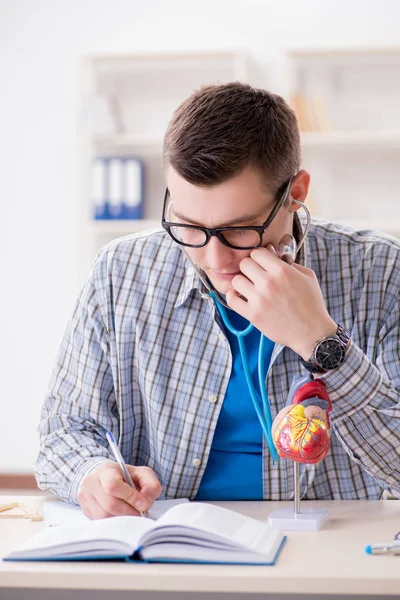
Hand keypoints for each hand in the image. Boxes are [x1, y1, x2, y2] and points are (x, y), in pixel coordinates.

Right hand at [77, 461, 161, 518]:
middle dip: (129, 512)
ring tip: (131, 513)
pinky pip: (101, 522)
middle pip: (110, 504)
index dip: (130, 497)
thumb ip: (150, 486)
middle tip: (140, 513)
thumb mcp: (142, 474)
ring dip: (122, 519)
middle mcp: (91, 483)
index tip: (143, 504)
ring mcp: (85, 497)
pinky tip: (120, 515)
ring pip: (105, 516)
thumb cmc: (125, 476)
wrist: (104, 477)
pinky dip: (114, 522)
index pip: (113, 485)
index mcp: (106, 470)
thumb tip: (145, 504)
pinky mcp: (85, 510)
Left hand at [226, 245, 336, 359]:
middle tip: (255, 276)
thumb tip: (273, 255)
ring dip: (241, 282)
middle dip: (249, 268)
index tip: (261, 264)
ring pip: (236, 280)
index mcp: (282, 271)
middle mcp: (269, 283)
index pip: (257, 252)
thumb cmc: (311, 304)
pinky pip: (232, 299)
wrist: (312, 332)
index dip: (258, 257)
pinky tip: (241, 297)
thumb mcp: (307, 276)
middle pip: (244, 264)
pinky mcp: (252, 314)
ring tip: (249, 288)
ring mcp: (259, 299)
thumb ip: (290, 263)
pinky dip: (233, 297)